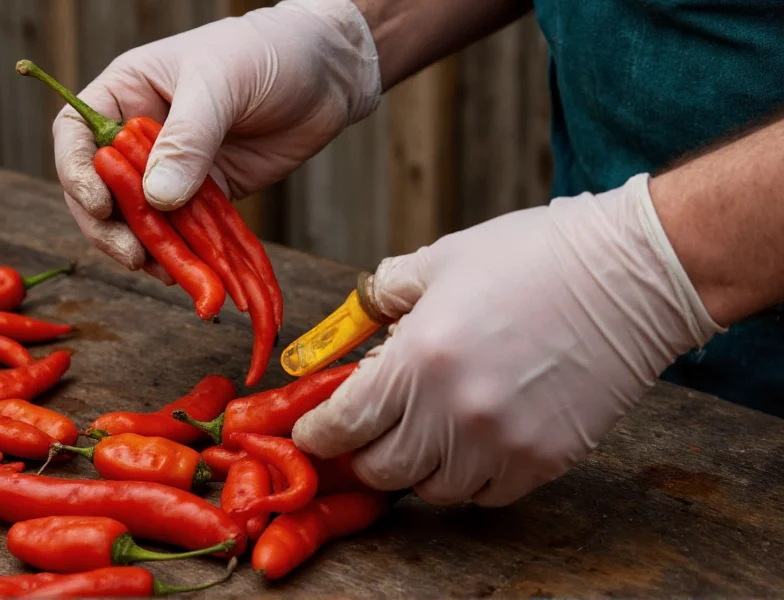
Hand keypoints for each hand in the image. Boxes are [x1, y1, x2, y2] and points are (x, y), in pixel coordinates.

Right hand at [53, 0, 379, 277]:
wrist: (326, 75)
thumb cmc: (266, 54)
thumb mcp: (219, 83)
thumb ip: (187, 139)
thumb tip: (156, 199)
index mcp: (127, 92)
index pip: (75, 136)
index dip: (76, 173)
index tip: (100, 204)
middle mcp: (142, 136)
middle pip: (101, 190)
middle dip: (111, 227)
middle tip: (134, 255)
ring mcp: (175, 169)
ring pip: (142, 219)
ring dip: (149, 249)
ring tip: (168, 273)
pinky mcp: (208, 195)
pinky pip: (185, 231)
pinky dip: (184, 254)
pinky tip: (193, 273)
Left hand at [292, 174, 722, 506]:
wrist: (628, 275)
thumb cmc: (534, 257)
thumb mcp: (443, 260)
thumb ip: (386, 295)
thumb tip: (359, 324)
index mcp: (419, 357)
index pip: (344, 424)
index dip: (319, 435)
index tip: (315, 435)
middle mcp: (454, 411)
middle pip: (381, 470)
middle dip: (366, 453)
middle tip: (372, 432)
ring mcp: (502, 442)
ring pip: (433, 491)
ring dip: (421, 467)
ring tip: (430, 433)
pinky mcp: (544, 460)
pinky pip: (487, 495)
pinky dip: (471, 476)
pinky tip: (477, 441)